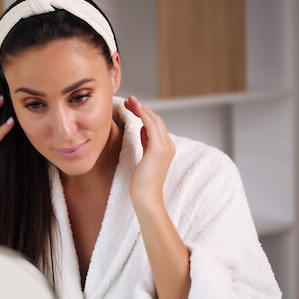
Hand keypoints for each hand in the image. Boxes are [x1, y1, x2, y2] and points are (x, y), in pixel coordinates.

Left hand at [124, 95, 174, 210]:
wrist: (147, 198)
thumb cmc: (142, 184)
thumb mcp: (144, 159)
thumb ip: (146, 144)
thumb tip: (142, 130)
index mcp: (166, 148)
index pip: (157, 126)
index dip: (145, 114)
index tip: (133, 106)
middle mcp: (169, 145)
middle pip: (156, 120)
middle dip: (142, 108)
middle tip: (129, 100)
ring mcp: (165, 146)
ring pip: (154, 120)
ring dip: (141, 108)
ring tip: (129, 101)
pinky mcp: (158, 148)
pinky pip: (150, 125)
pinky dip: (142, 114)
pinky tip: (134, 107)